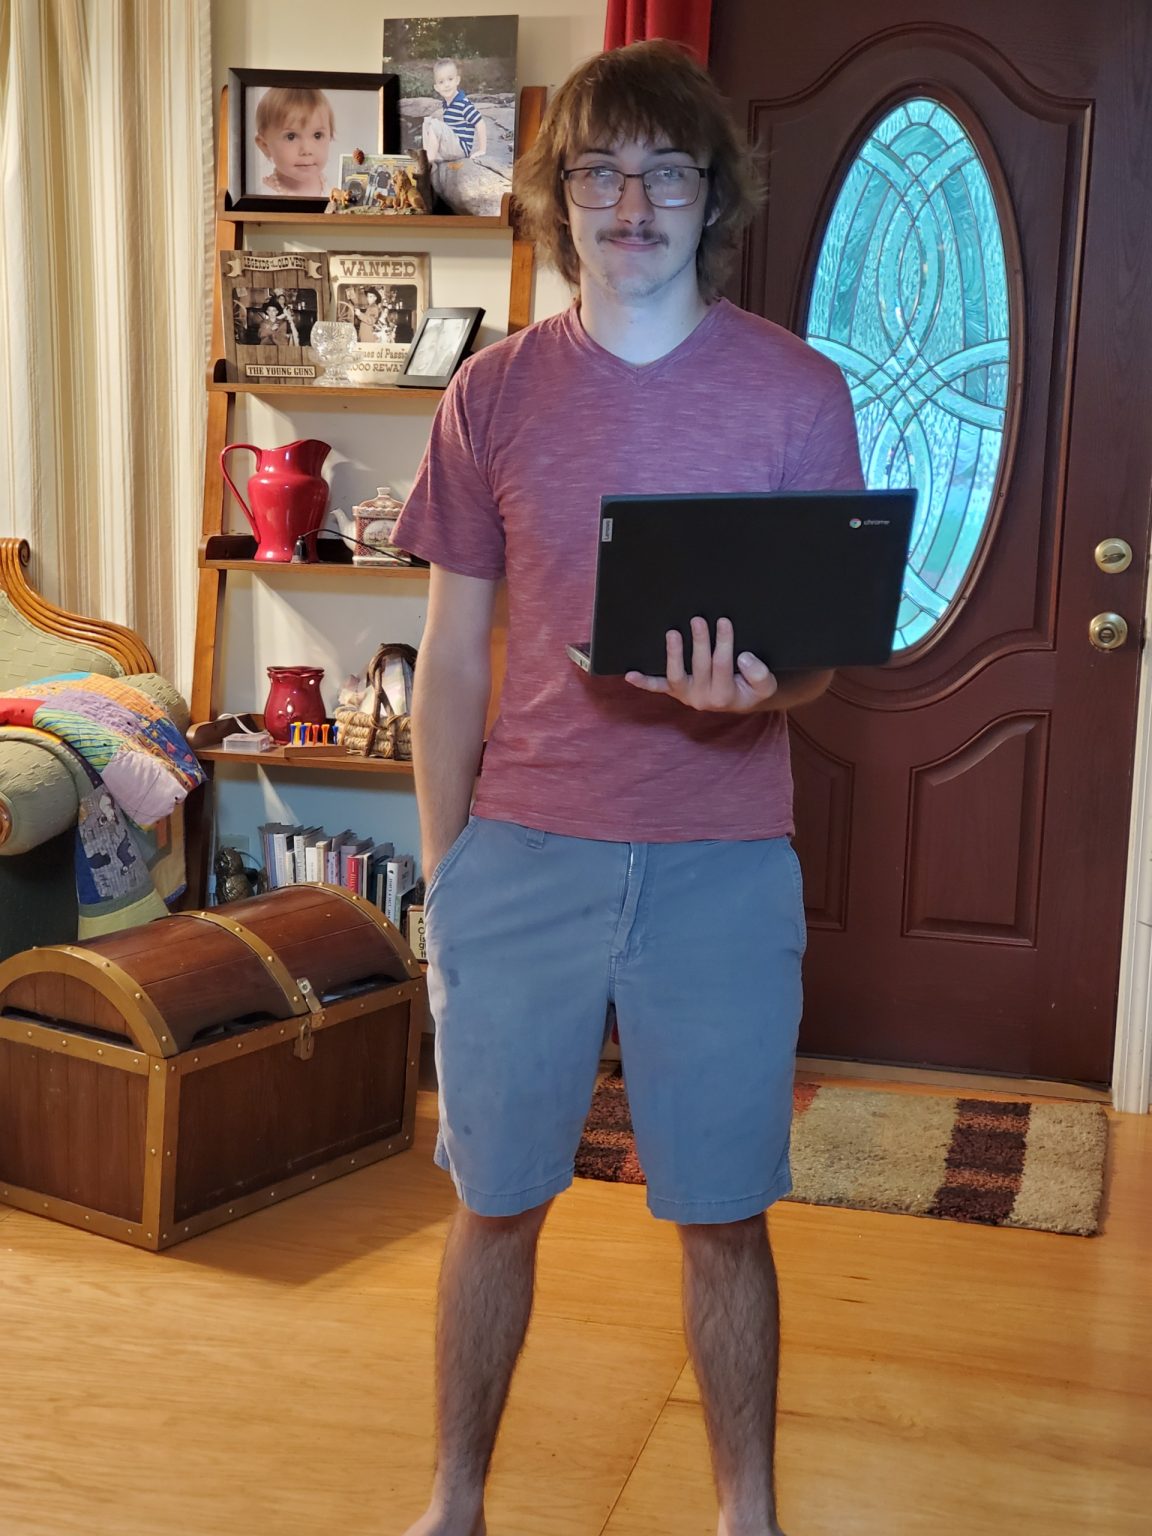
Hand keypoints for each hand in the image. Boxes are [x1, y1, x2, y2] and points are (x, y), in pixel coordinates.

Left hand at [624, 616, 778, 712]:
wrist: (740, 701)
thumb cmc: (751, 688)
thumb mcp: (766, 685)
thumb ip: (760, 674)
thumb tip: (743, 658)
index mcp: (724, 697)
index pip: (723, 665)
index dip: (723, 643)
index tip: (724, 622)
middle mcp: (702, 699)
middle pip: (700, 667)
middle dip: (700, 642)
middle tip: (698, 620)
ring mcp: (686, 695)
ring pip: (676, 676)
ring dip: (673, 655)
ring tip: (673, 634)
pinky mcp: (675, 691)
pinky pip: (658, 688)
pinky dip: (644, 682)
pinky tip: (630, 675)